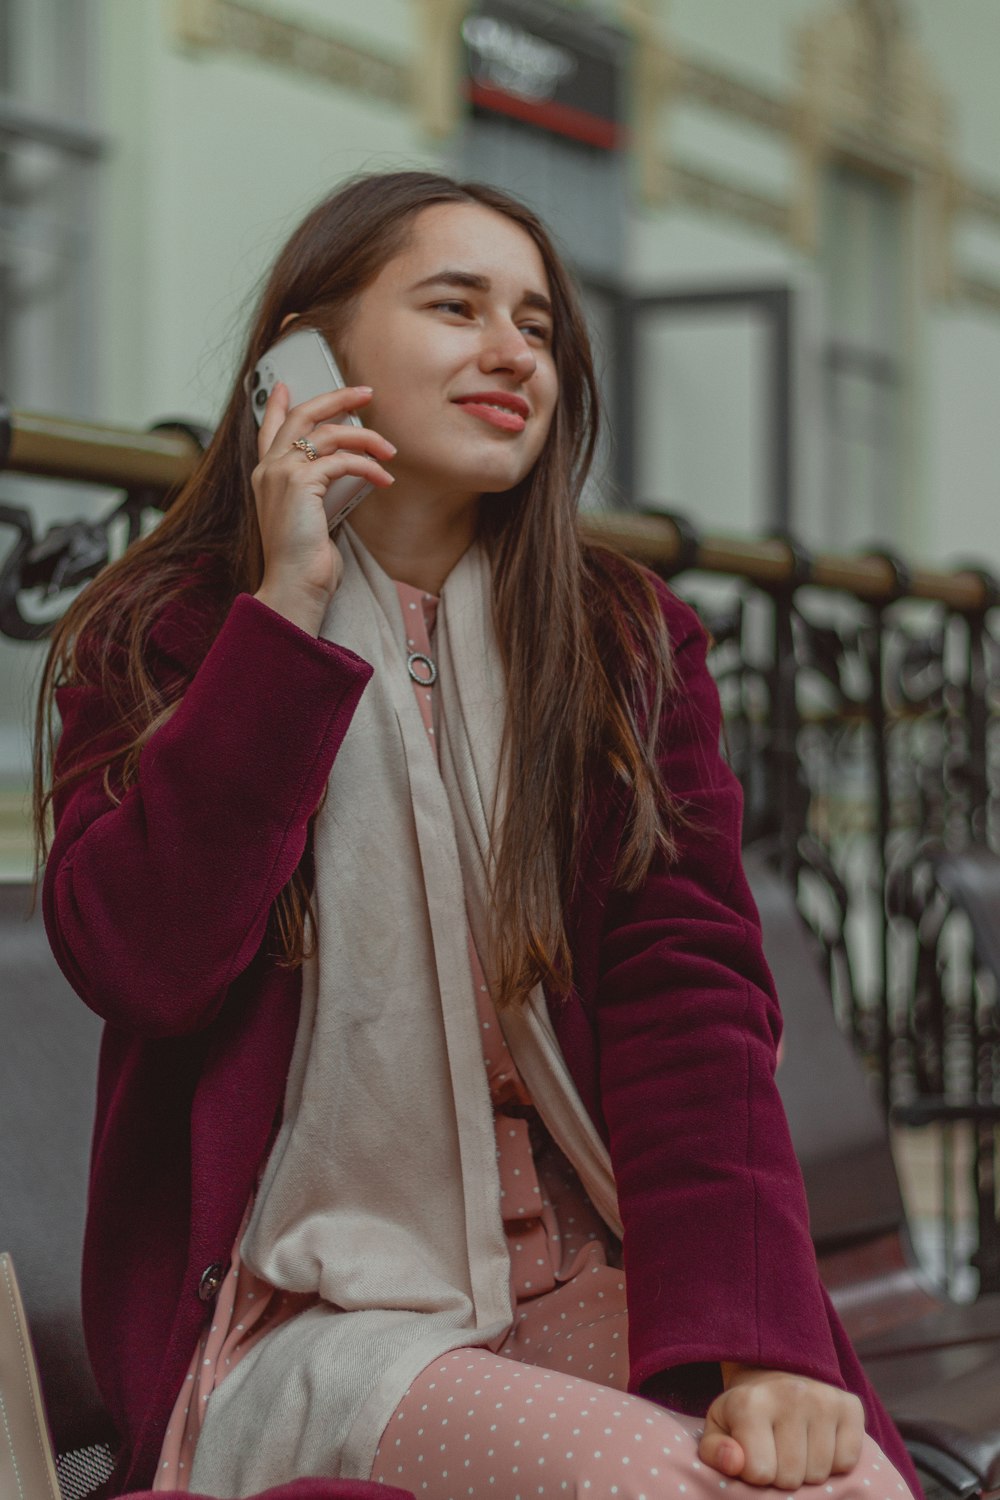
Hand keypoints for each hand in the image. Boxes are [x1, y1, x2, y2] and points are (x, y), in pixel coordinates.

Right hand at [251, 381, 395, 632]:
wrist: (294, 585)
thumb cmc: (305, 561)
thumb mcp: (310, 518)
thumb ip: (317, 490)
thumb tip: (345, 470)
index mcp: (267, 476)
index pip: (269, 429)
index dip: (278, 405)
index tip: (285, 387)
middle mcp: (269, 469)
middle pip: (303, 415)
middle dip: (336, 398)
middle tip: (364, 393)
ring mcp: (281, 472)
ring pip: (328, 432)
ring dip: (366, 437)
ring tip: (389, 449)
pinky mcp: (300, 482)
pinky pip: (342, 460)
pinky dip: (368, 466)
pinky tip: (384, 479)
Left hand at [698, 1365, 864, 1488]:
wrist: (776, 1373)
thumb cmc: (744, 1412)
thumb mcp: (719, 1427)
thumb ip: (714, 1451)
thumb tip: (734, 1462)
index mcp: (750, 1402)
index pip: (760, 1473)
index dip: (755, 1474)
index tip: (752, 1454)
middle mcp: (790, 1395)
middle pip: (791, 1477)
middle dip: (781, 1475)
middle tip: (775, 1451)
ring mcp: (824, 1399)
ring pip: (819, 1475)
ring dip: (806, 1472)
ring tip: (795, 1446)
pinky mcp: (851, 1406)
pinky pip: (846, 1463)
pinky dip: (833, 1463)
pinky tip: (818, 1442)